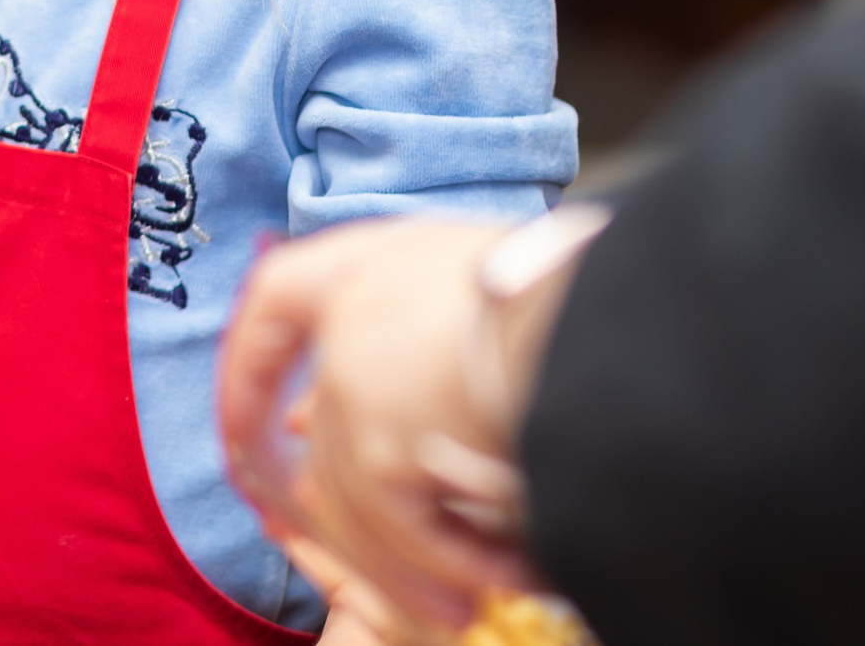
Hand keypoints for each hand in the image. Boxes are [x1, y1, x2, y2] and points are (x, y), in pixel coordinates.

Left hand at [220, 216, 591, 630]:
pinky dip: (449, 566)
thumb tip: (359, 415)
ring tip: (464, 606)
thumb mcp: (489, 284)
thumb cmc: (574, 289)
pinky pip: (401, 531)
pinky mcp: (385, 449)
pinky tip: (498, 583)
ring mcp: (359, 382)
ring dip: (412, 562)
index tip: (252, 421)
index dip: (252, 364)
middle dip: (340, 514)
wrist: (613, 305)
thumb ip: (429, 328)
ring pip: (357, 499)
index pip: (276, 299)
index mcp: (370, 258)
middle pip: (321, 434)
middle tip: (375, 564)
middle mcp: (350, 314)